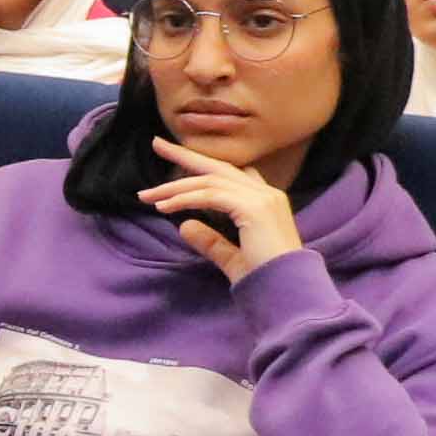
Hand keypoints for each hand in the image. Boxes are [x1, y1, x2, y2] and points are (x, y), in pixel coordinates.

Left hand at [126, 143, 306, 283]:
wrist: (288, 291)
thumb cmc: (266, 279)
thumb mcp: (232, 258)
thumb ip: (211, 242)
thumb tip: (184, 226)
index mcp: (266, 201)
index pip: (230, 174)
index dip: (204, 165)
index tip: (177, 159)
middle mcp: (266, 194)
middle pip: (219, 167)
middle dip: (186, 156)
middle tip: (158, 145)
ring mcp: (262, 198)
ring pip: (210, 182)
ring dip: (175, 188)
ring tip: (147, 196)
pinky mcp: (253, 208)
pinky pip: (210, 196)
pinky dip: (184, 199)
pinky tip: (164, 207)